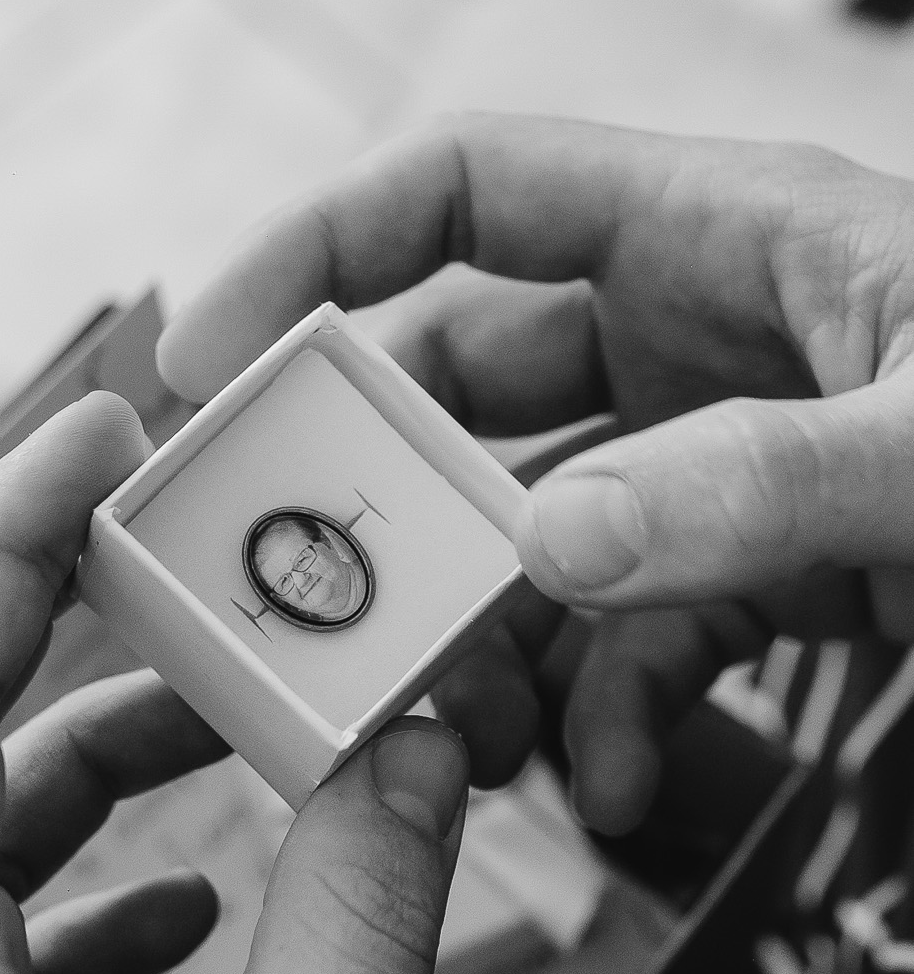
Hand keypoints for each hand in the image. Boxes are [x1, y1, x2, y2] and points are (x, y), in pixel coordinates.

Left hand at [0, 392, 468, 973]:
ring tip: (241, 716)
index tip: (98, 429)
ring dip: (104, 774)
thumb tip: (406, 742)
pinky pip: (7, 956)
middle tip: (205, 554)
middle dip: (72, 642)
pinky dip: (102, 894)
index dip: (0, 542)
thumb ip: (359, 924)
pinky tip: (200, 899)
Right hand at [158, 116, 913, 829]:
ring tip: (470, 737)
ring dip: (489, 637)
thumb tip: (556, 548)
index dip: (315, 246)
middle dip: (389, 496)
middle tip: (318, 608)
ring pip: (535, 534)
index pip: (463, 188)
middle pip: (466, 385)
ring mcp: (721, 458)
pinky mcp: (765, 567)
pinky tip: (612, 785)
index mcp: (722, 232)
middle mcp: (697, 334)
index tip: (209, 356)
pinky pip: (633, 631)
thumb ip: (763, 482)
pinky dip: (605, 709)